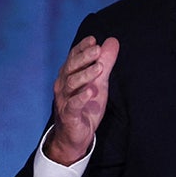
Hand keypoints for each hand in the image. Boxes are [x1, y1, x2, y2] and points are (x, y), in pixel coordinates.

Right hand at [45, 35, 119, 164]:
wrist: (75, 136)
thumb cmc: (86, 106)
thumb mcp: (99, 82)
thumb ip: (105, 62)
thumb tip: (112, 41)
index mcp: (69, 75)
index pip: (73, 57)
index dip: (82, 48)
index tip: (93, 40)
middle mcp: (63, 85)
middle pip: (71, 67)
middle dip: (84, 57)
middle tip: (97, 49)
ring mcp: (64, 100)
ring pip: (71, 84)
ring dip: (85, 74)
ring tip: (99, 68)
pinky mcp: (69, 115)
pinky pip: (73, 104)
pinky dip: (82, 97)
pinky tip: (91, 91)